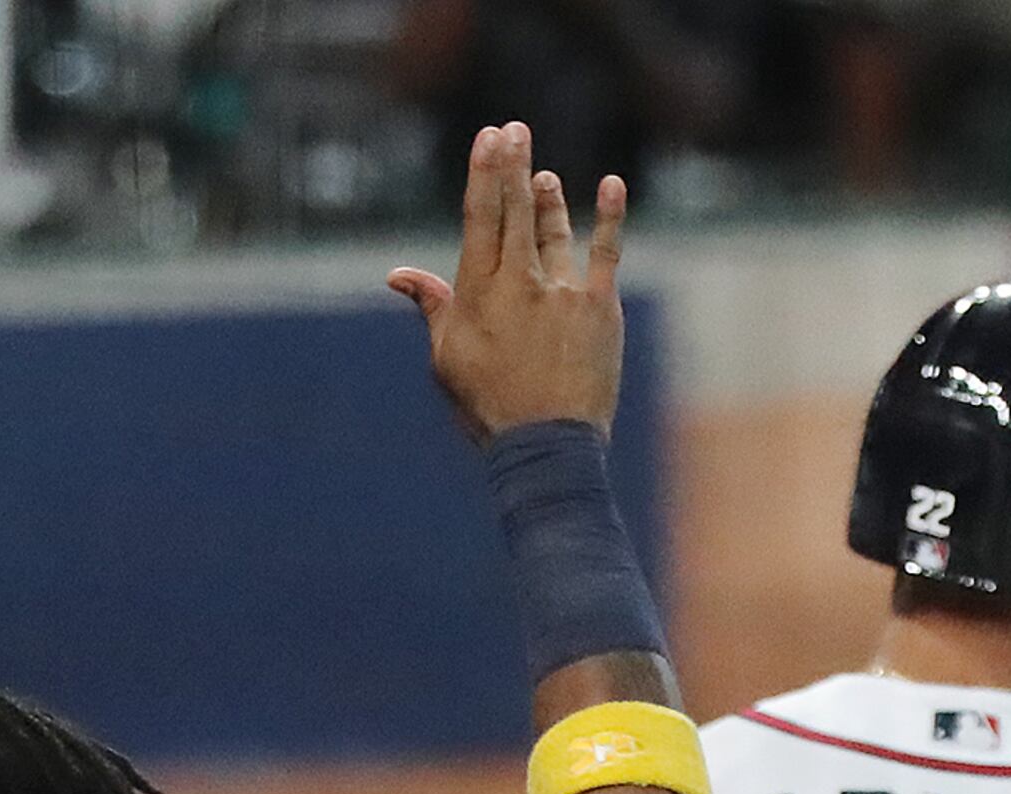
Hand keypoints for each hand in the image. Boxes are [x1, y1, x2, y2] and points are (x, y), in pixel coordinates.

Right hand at [387, 122, 629, 445]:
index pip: (479, 217)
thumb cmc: (490, 407)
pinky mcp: (600, 307)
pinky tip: (612, 184)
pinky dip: (610, 216)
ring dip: (549, 197)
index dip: (484, 173)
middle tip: (514, 129)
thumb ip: (432, 307)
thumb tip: (398, 274)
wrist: (547, 446)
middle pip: (515, 210)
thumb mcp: (447, 358)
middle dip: (514, 165)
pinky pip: (607, 252)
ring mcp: (563, 292)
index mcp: (479, 292)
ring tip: (544, 175)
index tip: (488, 137)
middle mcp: (520, 282)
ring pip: (555, 229)